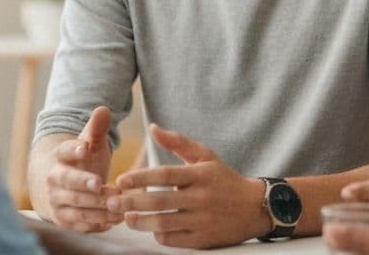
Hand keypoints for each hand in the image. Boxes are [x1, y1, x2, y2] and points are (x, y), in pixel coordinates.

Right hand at [44, 106, 120, 232]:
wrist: (57, 186)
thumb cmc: (79, 161)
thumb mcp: (88, 143)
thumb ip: (97, 128)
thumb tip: (103, 109)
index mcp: (60, 156)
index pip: (65, 150)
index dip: (73, 149)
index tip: (84, 148)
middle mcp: (54, 179)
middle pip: (69, 183)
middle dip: (87, 186)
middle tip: (106, 187)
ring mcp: (57, 201)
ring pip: (77, 207)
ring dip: (98, 209)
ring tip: (119, 205)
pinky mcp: (63, 220)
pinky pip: (80, 225)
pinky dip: (97, 224)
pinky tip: (115, 221)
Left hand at [108, 123, 264, 248]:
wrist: (255, 207)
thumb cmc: (224, 179)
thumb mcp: (205, 156)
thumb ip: (178, 142)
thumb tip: (153, 128)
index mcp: (200, 175)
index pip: (165, 175)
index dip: (140, 178)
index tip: (121, 180)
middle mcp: (201, 198)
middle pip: (160, 202)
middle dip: (132, 202)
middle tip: (113, 202)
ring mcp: (203, 220)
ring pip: (165, 224)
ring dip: (141, 222)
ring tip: (126, 218)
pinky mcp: (205, 240)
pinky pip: (175, 240)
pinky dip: (160, 236)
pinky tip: (150, 230)